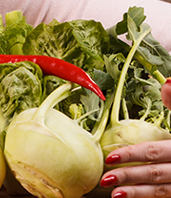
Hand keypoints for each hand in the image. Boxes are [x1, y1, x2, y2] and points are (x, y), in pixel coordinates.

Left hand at [99, 79, 170, 197]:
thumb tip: (166, 83)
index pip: (155, 151)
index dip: (132, 155)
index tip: (110, 157)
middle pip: (157, 173)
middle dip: (130, 176)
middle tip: (105, 178)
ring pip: (163, 190)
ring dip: (138, 193)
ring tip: (115, 194)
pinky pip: (167, 196)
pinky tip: (130, 197)